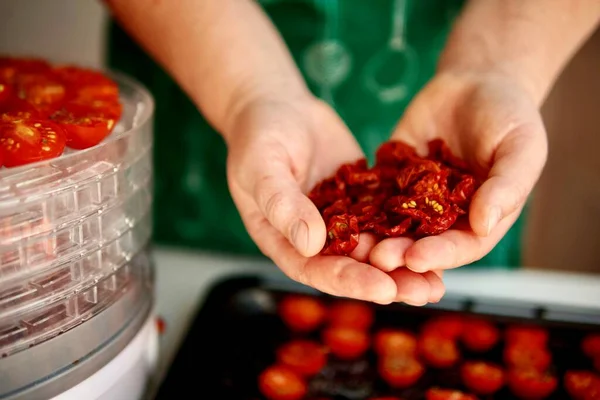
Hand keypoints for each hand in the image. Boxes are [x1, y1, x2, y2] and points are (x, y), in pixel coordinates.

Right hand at [226, 96, 444, 304]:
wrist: (278, 106)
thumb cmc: (258, 135)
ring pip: (375, 247)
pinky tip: (440, 237)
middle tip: (425, 292)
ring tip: (440, 281)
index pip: (317, 268)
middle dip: (389, 281)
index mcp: (285, 239)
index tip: (383, 289)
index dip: (350, 281)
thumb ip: (282, 204)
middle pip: (353, 267)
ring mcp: (341, 218)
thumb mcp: (262, 167)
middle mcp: (315, 236)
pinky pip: (387, 217)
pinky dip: (411, 229)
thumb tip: (311, 243)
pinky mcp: (362, 198)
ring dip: (406, 264)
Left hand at [369, 71, 547, 273]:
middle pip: (422, 242)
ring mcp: (416, 198)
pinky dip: (359, 204)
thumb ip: (507, 186)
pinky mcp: (393, 177)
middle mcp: (446, 215)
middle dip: (400, 253)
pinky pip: (374, 193)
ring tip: (355, 244)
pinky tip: (339, 210)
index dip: (439, 255)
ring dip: (374, 237)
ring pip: (393, 224)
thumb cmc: (509, 115)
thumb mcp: (521, 146)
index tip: (416, 259)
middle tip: (377, 258)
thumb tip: (485, 225)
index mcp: (481, 218)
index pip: (461, 245)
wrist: (475, 81)